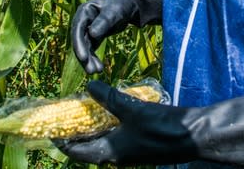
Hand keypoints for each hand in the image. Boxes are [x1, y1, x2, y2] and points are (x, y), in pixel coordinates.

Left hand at [57, 81, 243, 167]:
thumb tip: (89, 87)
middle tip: (66, 113)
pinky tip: (111, 109)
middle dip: (75, 131)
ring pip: (102, 141)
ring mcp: (128, 152)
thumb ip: (109, 98)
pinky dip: (109, 125)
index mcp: (108, 153)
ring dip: (93, 127)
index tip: (50, 127)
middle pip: (87, 146)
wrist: (193, 136)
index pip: (75, 152)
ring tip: (85, 108)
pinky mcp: (139, 146)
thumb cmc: (161, 127)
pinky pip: (116, 137)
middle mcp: (115, 156)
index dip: (61, 140)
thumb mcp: (132, 109)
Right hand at [71, 0, 165, 73]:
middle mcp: (83, 21)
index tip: (83, 58)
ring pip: (86, 47)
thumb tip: (92, 34)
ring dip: (90, 60)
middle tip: (91, 70)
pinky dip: (94, 58)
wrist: (131, 3)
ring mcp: (88, 29)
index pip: (78, 29)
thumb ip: (104, 22)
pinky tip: (99, 68)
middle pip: (80, 40)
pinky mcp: (94, 36)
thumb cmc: (122, 4)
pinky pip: (92, 49)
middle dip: (85, 56)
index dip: (79, 44)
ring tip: (97, 71)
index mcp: (85, 11)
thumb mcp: (114, 11)